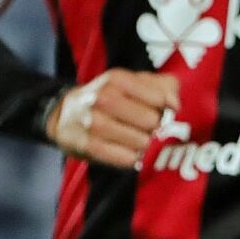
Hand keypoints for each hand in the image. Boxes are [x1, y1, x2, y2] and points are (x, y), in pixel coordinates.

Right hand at [48, 69, 180, 168]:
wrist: (65, 114)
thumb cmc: (109, 98)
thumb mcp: (133, 82)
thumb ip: (163, 86)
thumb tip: (174, 105)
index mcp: (117, 79)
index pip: (159, 98)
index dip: (164, 108)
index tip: (158, 110)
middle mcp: (103, 98)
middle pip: (152, 121)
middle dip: (153, 127)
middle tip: (142, 127)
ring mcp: (94, 122)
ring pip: (141, 142)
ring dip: (142, 143)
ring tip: (133, 139)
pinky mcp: (88, 145)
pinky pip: (126, 158)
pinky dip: (131, 158)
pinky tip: (127, 152)